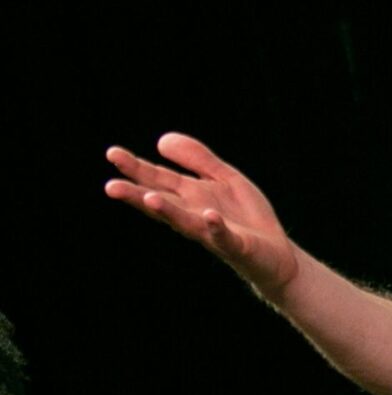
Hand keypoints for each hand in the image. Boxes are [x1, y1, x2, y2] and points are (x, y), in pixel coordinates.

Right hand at [105, 132, 299, 298]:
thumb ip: (197, 159)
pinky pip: (223, 236)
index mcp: (190, 196)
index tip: (112, 153)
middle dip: (137, 195)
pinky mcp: (236, 245)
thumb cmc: (246, 217)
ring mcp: (212, 232)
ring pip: (185, 222)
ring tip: (149, 199)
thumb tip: (160, 140)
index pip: (158, 180)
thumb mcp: (224, 178)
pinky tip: (209, 216)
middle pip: (162, 203)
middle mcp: (194, 214)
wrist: (277, 254)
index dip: (136, 167)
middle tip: (111, 187)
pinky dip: (215, 227)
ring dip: (168, 212)